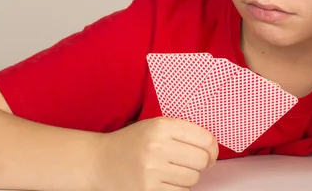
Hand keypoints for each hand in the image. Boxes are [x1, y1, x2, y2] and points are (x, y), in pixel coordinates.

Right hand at [93, 117, 218, 190]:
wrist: (99, 162)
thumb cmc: (131, 143)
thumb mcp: (155, 126)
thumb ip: (183, 132)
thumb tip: (212, 148)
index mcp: (161, 126)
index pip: (205, 138)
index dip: (212, 148)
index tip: (210, 152)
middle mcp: (157, 147)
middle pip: (201, 160)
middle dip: (201, 163)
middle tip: (191, 162)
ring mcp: (151, 171)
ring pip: (193, 179)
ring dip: (188, 177)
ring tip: (173, 171)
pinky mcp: (147, 190)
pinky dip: (178, 189)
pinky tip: (165, 181)